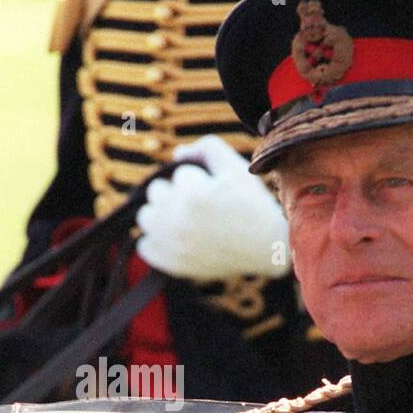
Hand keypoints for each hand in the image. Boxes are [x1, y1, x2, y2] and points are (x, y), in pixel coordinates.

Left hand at [134, 135, 290, 279]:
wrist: (268, 248)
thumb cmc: (253, 204)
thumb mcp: (236, 168)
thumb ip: (207, 148)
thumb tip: (178, 153)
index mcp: (194, 195)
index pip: (178, 172)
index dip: (197, 177)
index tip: (214, 190)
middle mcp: (178, 221)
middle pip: (156, 191)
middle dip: (175, 192)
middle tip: (198, 202)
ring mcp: (173, 245)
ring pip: (146, 216)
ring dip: (161, 213)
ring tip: (184, 217)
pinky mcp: (172, 264)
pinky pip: (145, 246)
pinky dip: (156, 240)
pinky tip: (177, 237)